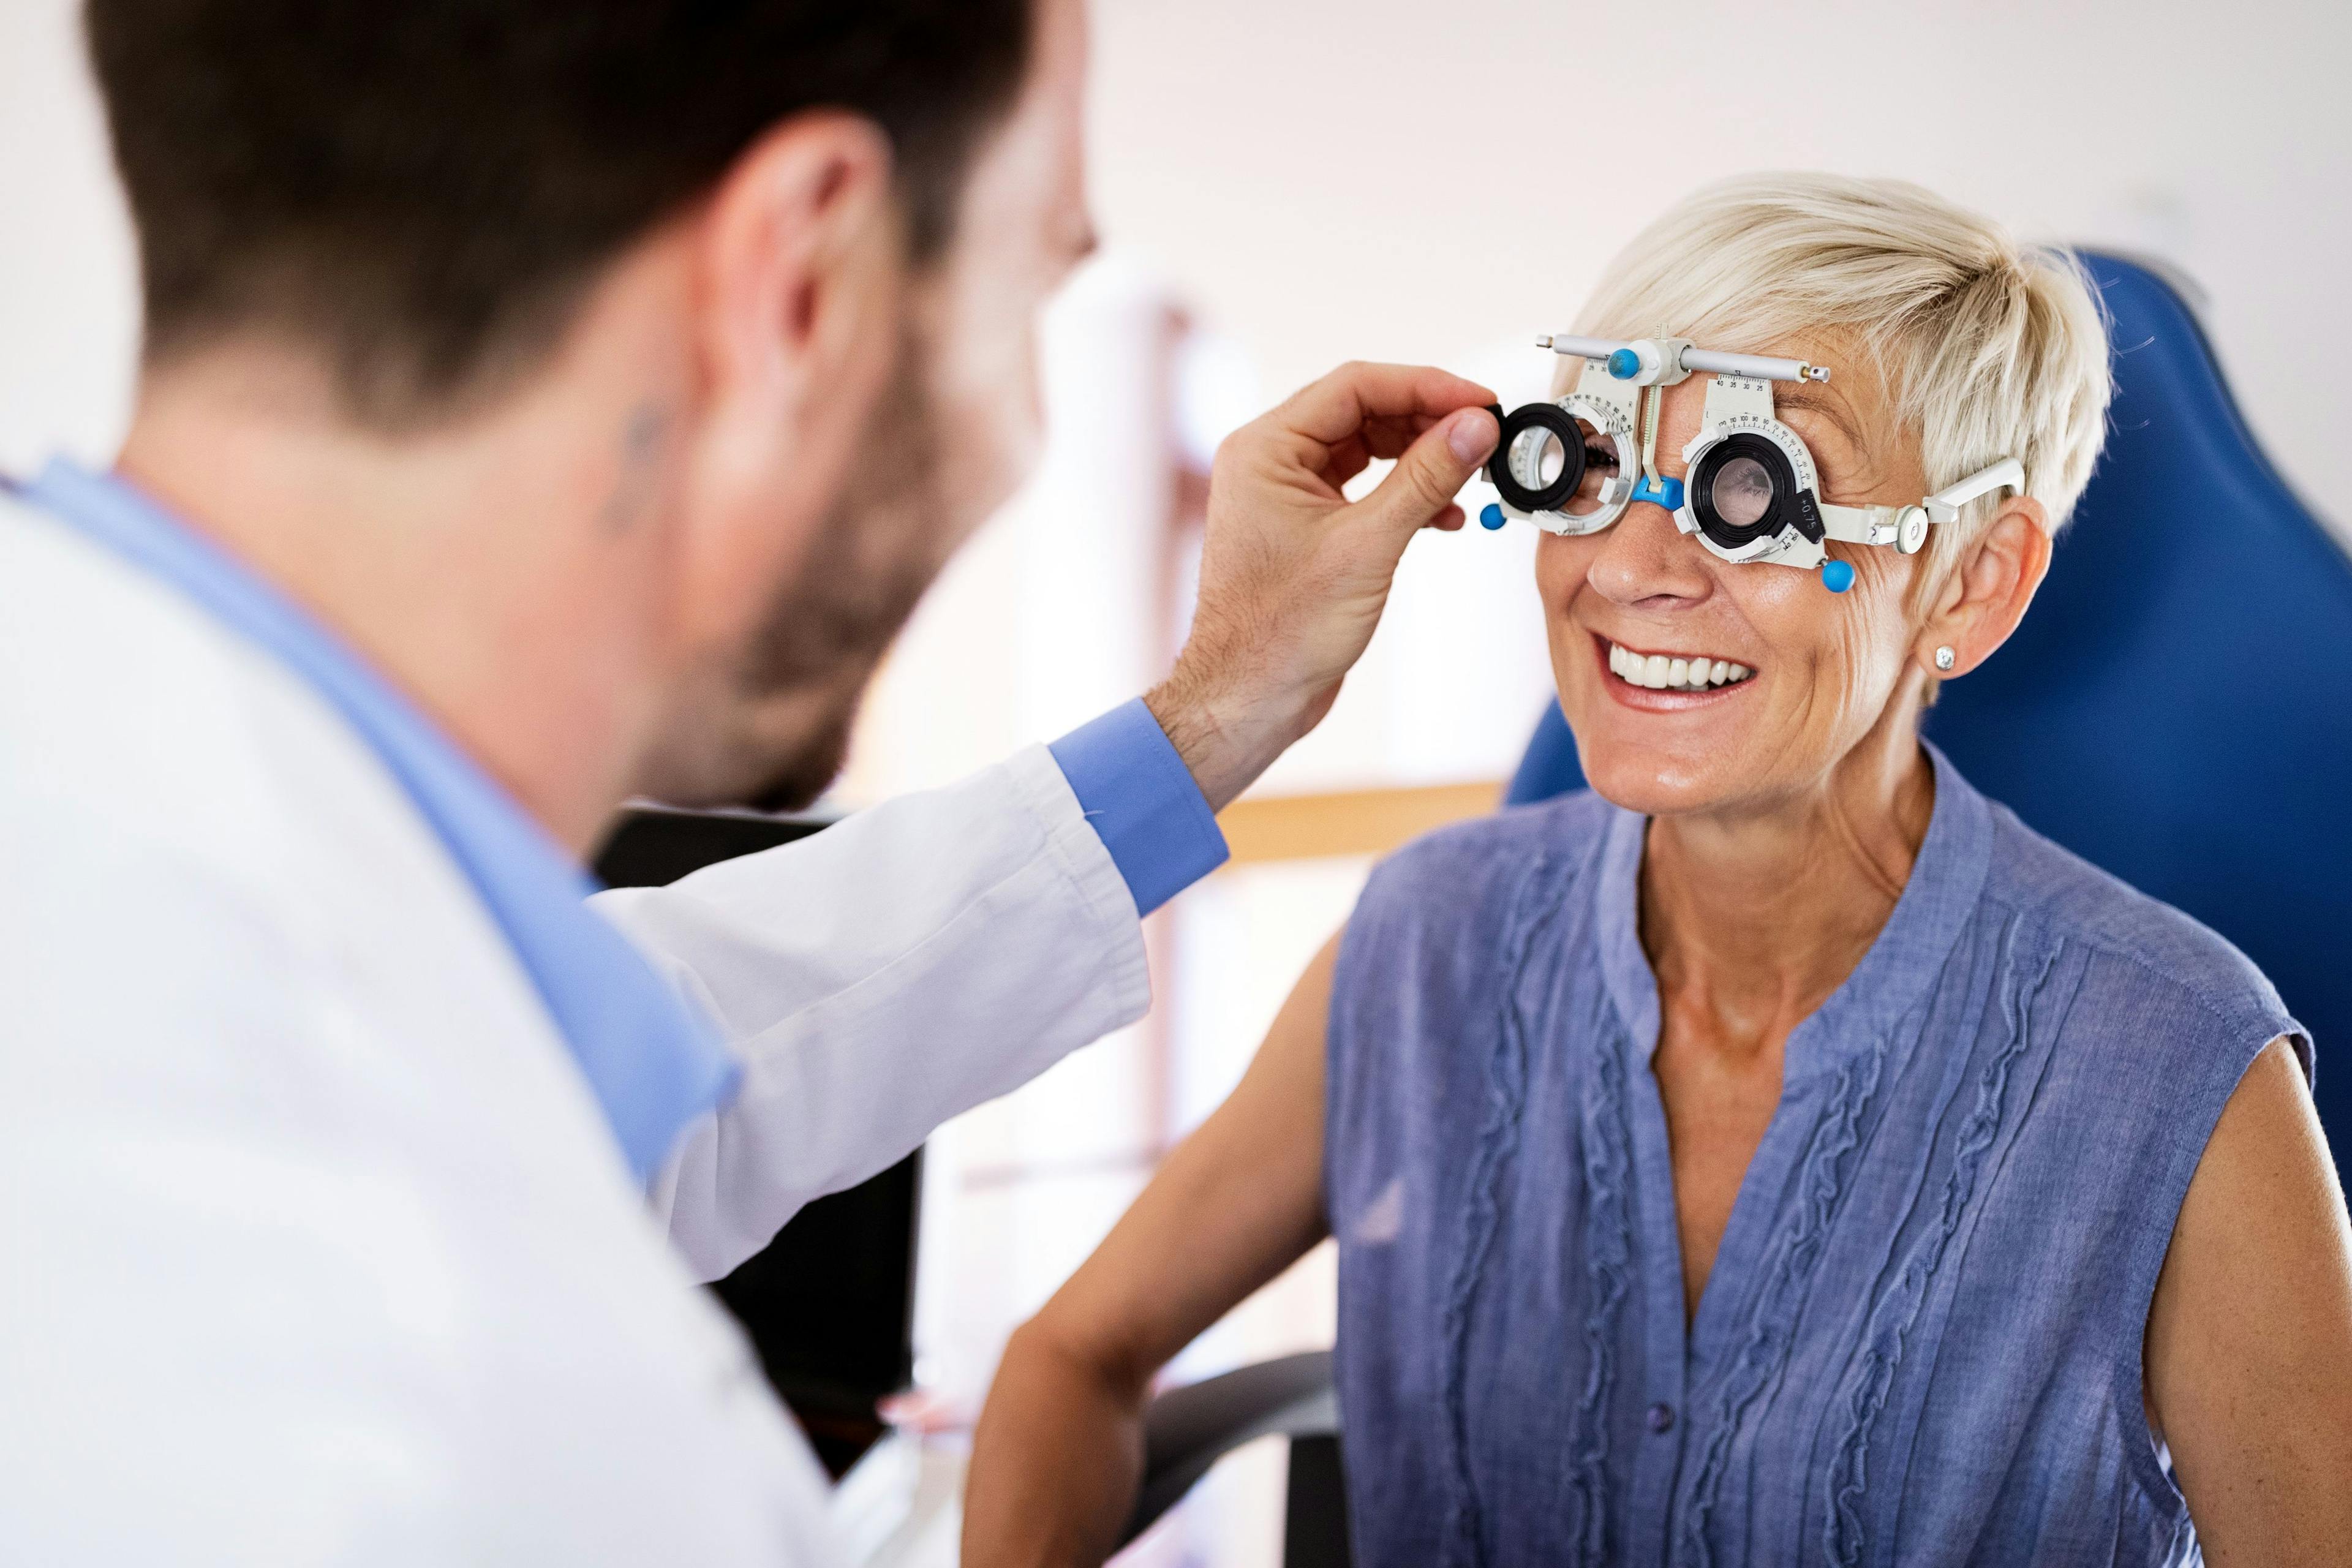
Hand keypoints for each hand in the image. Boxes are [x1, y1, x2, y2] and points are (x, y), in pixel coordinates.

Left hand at [1146, 362, 1498, 810]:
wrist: (1249, 699)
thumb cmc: (1280, 632)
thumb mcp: (1367, 546)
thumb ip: (1425, 478)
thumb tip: (1474, 426)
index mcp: (1265, 449)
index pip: (1356, 387)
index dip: (1426, 387)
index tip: (1480, 402)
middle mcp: (1271, 462)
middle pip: (1363, 412)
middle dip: (1428, 421)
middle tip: (1484, 435)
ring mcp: (1287, 494)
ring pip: (1367, 450)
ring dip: (1421, 459)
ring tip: (1471, 475)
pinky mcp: (1308, 528)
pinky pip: (1364, 489)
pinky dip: (1406, 495)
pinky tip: (1445, 517)